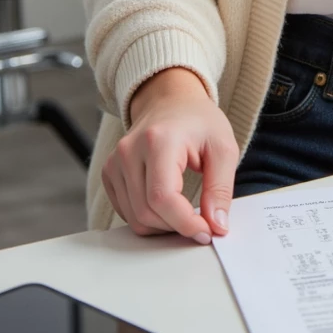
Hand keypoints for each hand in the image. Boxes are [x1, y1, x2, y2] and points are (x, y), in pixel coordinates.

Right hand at [102, 66, 239, 241]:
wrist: (171, 100)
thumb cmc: (199, 121)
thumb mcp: (223, 148)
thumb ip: (220, 189)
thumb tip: (217, 227)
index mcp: (159, 140)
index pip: (163, 198)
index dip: (185, 223)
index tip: (207, 232)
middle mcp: (129, 150)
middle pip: (147, 212)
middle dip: (177, 226)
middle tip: (202, 222)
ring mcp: (115, 162)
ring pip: (135, 218)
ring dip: (164, 225)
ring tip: (186, 210)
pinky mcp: (109, 173)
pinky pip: (126, 212)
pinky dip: (149, 218)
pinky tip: (167, 204)